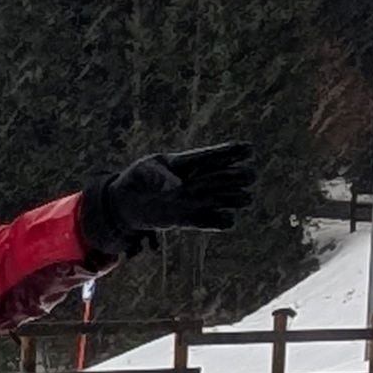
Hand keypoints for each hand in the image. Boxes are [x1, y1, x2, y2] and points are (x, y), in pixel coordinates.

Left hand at [78, 141, 256, 255]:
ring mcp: (202, 200)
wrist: (124, 203)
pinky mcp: (194, 219)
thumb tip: (179, 190)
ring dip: (231, 199)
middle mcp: (204, 180)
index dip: (237, 151)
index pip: (222, 154)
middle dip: (234, 177)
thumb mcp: (145, 171)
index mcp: (194, 162)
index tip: (248, 149)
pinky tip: (220, 218)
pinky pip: (220, 222)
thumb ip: (160, 177)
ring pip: (234, 198)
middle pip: (236, 176)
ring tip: (224, 198)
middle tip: (224, 179)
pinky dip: (221, 221)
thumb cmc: (137, 179)